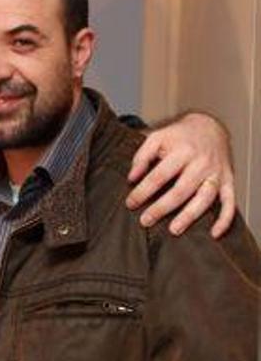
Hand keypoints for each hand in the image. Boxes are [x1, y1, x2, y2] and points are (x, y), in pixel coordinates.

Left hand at [126, 112, 234, 237]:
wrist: (210, 127)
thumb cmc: (179, 136)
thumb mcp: (156, 138)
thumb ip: (141, 157)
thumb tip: (131, 178)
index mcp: (182, 151)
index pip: (159, 175)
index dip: (143, 191)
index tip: (131, 203)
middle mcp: (201, 163)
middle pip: (181, 190)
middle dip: (162, 208)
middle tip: (145, 221)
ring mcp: (216, 173)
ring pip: (204, 198)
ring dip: (189, 216)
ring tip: (174, 230)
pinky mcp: (228, 180)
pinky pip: (230, 202)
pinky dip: (224, 219)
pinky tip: (214, 233)